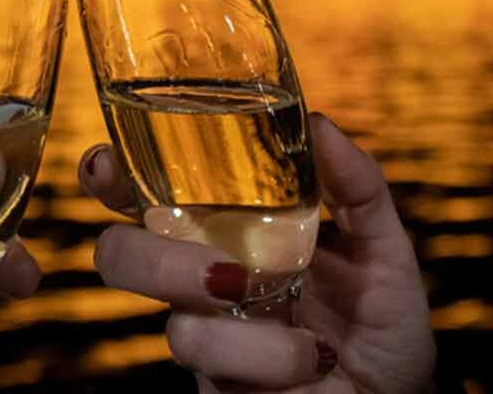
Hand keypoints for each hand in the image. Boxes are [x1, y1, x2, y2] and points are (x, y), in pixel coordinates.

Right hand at [79, 112, 434, 392]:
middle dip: (148, 259)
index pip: (149, 194)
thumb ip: (357, 188)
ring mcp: (208, 335)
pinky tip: (311, 354)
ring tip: (285, 306)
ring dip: (233, 322)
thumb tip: (321, 126)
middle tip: (215, 268)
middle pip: (122, 257)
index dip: (112, 176)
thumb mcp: (384, 248)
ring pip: (171, 324)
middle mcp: (204, 278)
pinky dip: (268, 353)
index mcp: (229, 229)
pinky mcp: (218, 386)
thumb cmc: (383, 326)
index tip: (108, 165)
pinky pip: (215, 365)